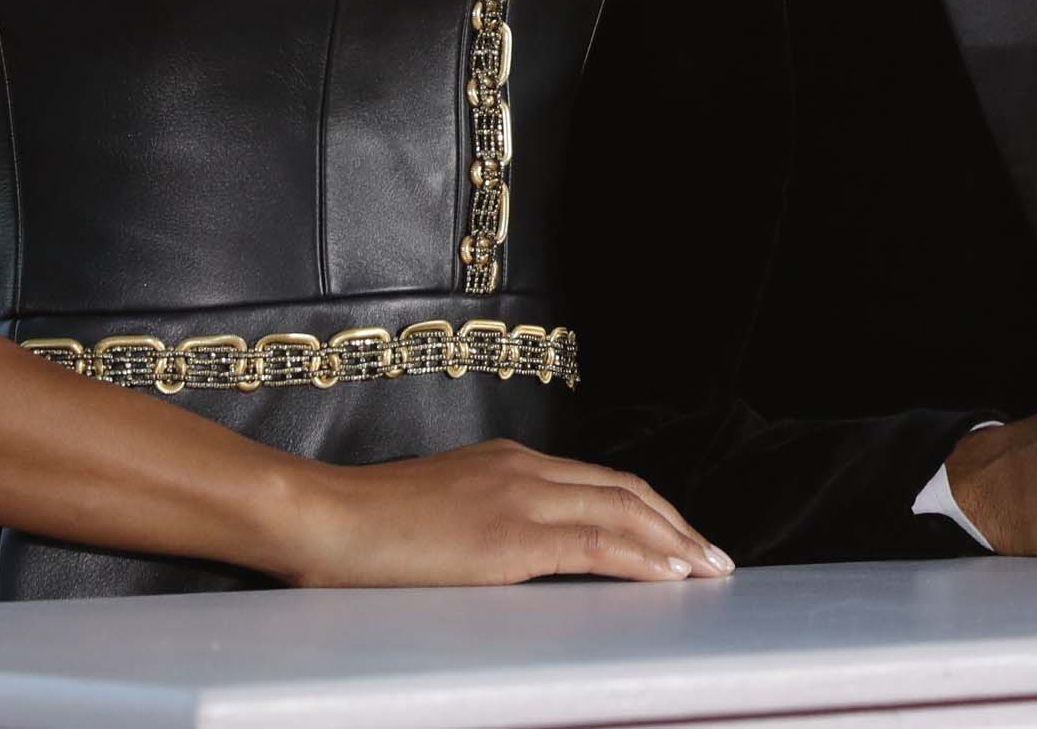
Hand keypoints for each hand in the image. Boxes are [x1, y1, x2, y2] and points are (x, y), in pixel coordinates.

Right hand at [266, 438, 735, 585]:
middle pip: (625, 491)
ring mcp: (519, 498)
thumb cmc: (364, 527)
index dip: (650, 509)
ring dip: (673, 541)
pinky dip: (641, 558)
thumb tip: (513, 551)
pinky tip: (667, 575)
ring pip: (621, 513)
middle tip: (714, 556)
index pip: (601, 481)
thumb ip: (484, 520)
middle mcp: (524, 469)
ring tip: (707, 568)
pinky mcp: (508, 537)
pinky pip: (594, 545)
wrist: (322, 519)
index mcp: (509, 461)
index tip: (681, 535)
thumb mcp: (440, 512)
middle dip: (676, 524)